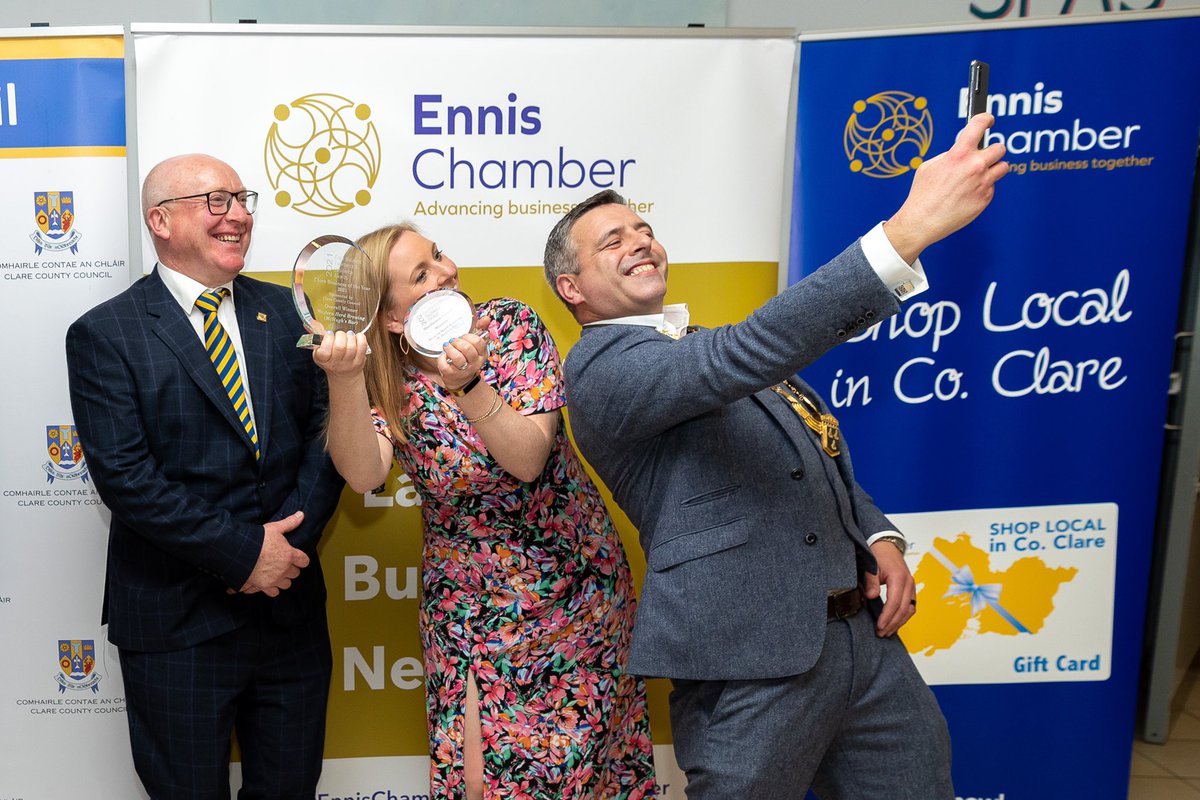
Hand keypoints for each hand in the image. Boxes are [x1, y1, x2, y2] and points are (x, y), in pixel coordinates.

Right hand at [239, 510, 309, 596]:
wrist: (239, 553)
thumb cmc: (257, 540)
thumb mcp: (274, 528)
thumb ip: (289, 523)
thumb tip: (301, 515)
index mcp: (289, 555)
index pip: (304, 561)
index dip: (301, 559)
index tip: (297, 558)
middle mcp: (284, 569)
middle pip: (295, 574)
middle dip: (291, 569)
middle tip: (283, 563)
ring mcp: (274, 579)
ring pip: (286, 584)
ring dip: (282, 580)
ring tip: (276, 573)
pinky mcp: (264, 586)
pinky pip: (273, 592)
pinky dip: (270, 589)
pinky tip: (266, 583)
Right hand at [312, 330, 368, 380]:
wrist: (343, 375)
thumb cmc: (331, 359)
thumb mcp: (320, 350)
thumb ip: (318, 337)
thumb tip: (313, 322)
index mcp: (322, 360)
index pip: (324, 351)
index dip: (328, 339)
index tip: (330, 334)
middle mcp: (335, 364)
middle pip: (339, 347)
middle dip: (340, 335)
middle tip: (340, 335)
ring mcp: (348, 364)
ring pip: (351, 347)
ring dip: (350, 337)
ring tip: (348, 335)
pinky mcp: (359, 362)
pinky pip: (362, 347)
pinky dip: (361, 338)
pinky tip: (357, 337)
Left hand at [437, 316, 491, 391]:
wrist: (461, 379)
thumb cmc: (467, 357)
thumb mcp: (475, 345)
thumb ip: (480, 330)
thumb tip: (486, 318)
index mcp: (482, 354)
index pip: (479, 342)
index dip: (469, 337)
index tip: (463, 337)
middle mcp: (475, 363)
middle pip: (468, 349)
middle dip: (458, 342)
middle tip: (452, 341)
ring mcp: (464, 370)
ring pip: (458, 358)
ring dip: (450, 349)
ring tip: (447, 346)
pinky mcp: (452, 375)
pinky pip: (446, 366)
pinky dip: (442, 359)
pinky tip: (443, 356)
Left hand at [862, 540, 916, 637]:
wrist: (886, 545)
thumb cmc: (878, 554)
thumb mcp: (870, 566)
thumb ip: (870, 581)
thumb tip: (871, 596)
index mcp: (899, 577)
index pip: (894, 603)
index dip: (887, 617)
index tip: (879, 627)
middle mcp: (908, 583)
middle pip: (903, 609)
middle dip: (893, 623)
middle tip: (881, 633)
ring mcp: (911, 586)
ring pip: (909, 610)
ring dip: (899, 623)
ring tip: (887, 632)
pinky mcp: (910, 589)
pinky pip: (910, 606)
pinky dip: (903, 616)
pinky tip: (894, 623)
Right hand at [883, 113, 1009, 262]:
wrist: (923, 220)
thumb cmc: (923, 194)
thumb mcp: (930, 166)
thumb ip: (950, 155)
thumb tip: (962, 152)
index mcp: (959, 154)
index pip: (979, 125)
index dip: (986, 119)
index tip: (989, 120)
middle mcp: (975, 166)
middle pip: (999, 148)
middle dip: (992, 150)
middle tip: (983, 156)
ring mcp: (983, 183)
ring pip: (1002, 167)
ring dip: (993, 168)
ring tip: (980, 174)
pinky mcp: (985, 198)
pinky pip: (992, 187)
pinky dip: (983, 188)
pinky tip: (968, 194)